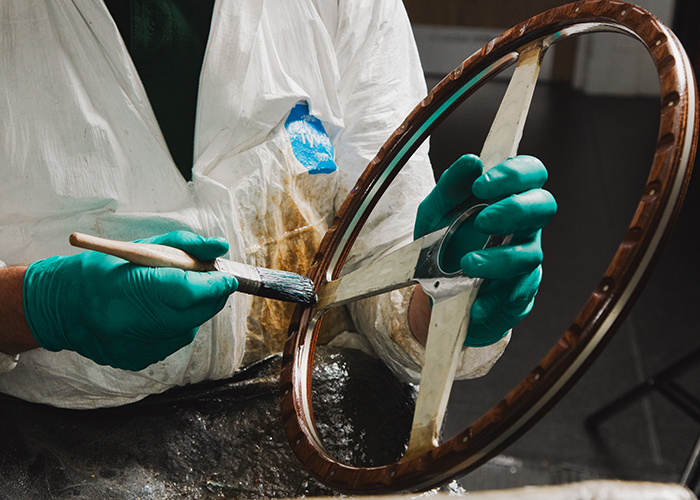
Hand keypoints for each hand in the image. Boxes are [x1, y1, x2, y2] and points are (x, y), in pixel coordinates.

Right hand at [23, 231, 237, 370]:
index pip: (189, 291)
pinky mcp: (137, 361)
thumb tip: (220, 249)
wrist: (61, 306)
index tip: (227, 276)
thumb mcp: (142, 246)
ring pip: (188, 330)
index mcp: (130, 289)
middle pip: (195, 313)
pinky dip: (176, 326)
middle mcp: (132, 324)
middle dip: (211, 297)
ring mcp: (134, 347)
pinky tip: (158, 314)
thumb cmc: (101, 271)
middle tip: (212, 282)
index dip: (215, 283)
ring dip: (193, 312)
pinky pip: (173, 343)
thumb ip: (185, 246)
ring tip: (174, 296)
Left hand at [414, 154, 556, 346]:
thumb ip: (448, 188)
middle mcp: (523, 226)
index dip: (514, 173)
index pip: (531, 172)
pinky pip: (517, 294)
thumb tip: (471, 161)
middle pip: (545, 206)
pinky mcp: (520, 293)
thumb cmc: (442, 244)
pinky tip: (474, 301)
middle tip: (481, 220)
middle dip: (515, 210)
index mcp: (506, 198)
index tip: (481, 183)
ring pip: (530, 255)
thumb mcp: (433, 215)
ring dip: (498, 259)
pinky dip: (493, 298)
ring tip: (467, 264)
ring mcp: (525, 260)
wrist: (435, 293)